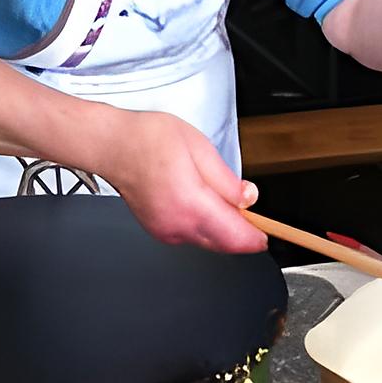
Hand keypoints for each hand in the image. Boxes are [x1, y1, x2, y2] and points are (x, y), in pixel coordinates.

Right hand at [106, 110, 265, 254]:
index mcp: (191, 204)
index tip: (268, 234)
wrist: (113, 145)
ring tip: (219, 197)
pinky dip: (204, 225)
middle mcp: (178, 225)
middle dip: (241, 231)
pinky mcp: (159, 230)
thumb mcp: (199, 148)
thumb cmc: (148, 139)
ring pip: (208, 240)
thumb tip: (248, 198)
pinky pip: (191, 235)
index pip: (235, 236)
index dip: (256, 238)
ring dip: (222, 228)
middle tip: (249, 209)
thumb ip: (227, 180)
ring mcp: (166, 231)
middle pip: (224, 243)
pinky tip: (200, 201)